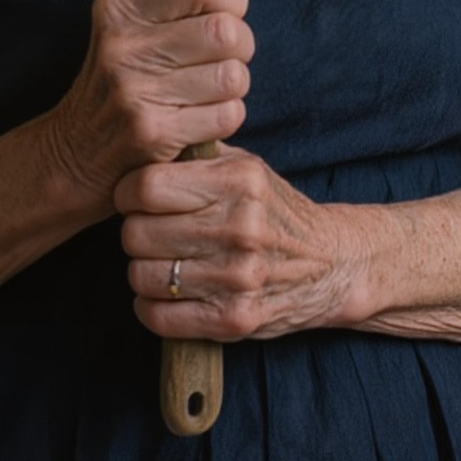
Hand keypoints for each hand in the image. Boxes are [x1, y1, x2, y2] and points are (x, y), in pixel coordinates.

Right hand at [43, 0, 268, 210]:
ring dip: (233, 86)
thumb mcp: (149, 16)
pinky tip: (198, 120)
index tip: (221, 13)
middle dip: (239, 46)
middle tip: (218, 60)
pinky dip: (225, 117)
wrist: (73, 153)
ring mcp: (132, 90)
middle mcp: (120, 44)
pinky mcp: (150, 134)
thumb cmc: (130, 72)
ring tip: (206, 90)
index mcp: (119, 5)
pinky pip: (228, 114)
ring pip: (233, 75)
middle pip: (226, 30)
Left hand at [119, 143, 358, 340]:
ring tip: (164, 261)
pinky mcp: (234, 319)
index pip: (148, 186)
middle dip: (135, 232)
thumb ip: (200, 155)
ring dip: (144, 270)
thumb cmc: (274, 210)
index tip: (136, 196)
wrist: (330, 264)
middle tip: (150, 231)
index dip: (129, 191)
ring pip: (142, 277)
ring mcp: (238, 278)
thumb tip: (146, 141)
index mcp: (241, 182)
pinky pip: (159, 317)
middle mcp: (240, 228)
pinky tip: (169, 293)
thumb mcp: (248, 167)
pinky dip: (152, 306)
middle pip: (137, 233)